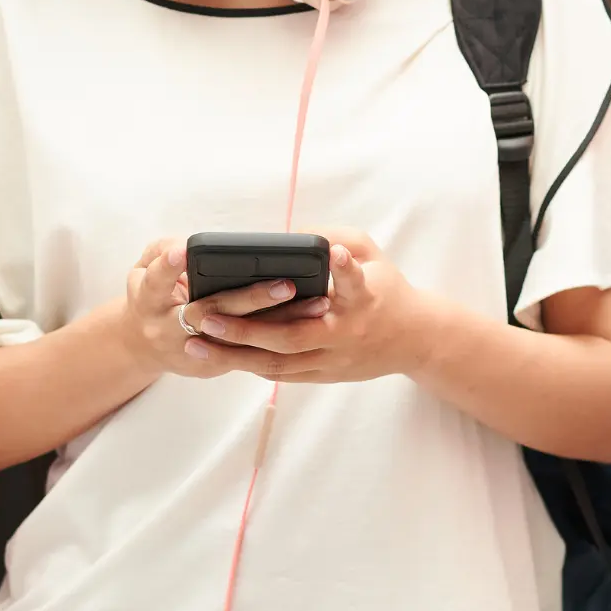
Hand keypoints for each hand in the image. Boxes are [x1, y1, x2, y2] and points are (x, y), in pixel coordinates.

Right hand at [123, 238, 328, 378]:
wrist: (146, 345)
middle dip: (249, 299)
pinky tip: (311, 320)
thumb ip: (163, 253)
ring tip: (317, 303)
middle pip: (210, 314)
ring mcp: (194, 351)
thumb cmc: (152, 294)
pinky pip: (251, 352)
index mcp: (148, 301)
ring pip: (241, 339)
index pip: (156, 282)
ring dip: (280, 321)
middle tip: (286, 284)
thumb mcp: (142, 270)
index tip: (184, 250)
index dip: (169, 268)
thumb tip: (190, 245)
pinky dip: (281, 335)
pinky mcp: (213, 365)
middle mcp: (169, 330)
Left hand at [181, 230, 423, 382]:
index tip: (334, 253)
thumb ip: (340, 238)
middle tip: (207, 317)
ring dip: (234, 355)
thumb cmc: (387, 290)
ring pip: (278, 364)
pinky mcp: (325, 375)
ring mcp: (333, 360)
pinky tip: (218, 353)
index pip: (354, 285)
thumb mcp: (374, 256)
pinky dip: (249, 363)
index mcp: (363, 300)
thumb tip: (297, 235)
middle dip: (245, 330)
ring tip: (196, 342)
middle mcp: (346, 334)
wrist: (414, 340)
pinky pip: (281, 374)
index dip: (344, 270)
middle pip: (292, 338)